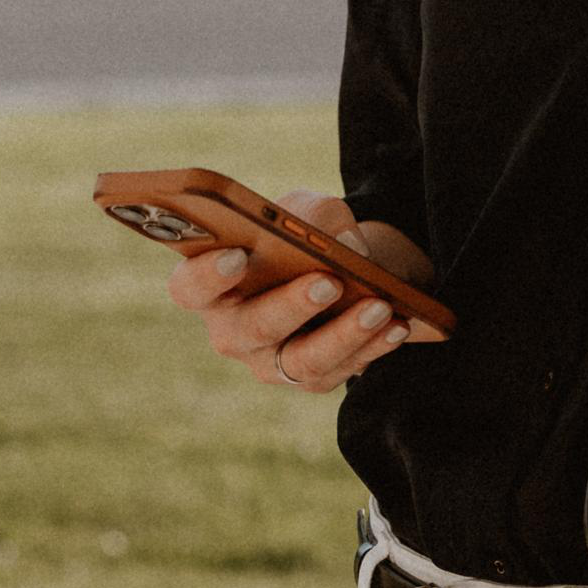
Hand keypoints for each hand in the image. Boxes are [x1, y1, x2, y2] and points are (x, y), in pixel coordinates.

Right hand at [165, 187, 445, 390]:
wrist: (334, 262)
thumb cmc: (301, 233)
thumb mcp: (304, 209)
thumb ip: (316, 216)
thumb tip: (345, 245)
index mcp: (211, 284)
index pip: (190, 287)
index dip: (207, 275)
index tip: (237, 255)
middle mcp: (232, 330)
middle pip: (252, 328)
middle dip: (291, 305)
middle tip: (328, 281)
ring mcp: (269, 362)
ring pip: (302, 361)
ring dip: (344, 334)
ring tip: (380, 306)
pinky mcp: (310, 378)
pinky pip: (340, 371)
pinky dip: (373, 346)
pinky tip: (398, 323)